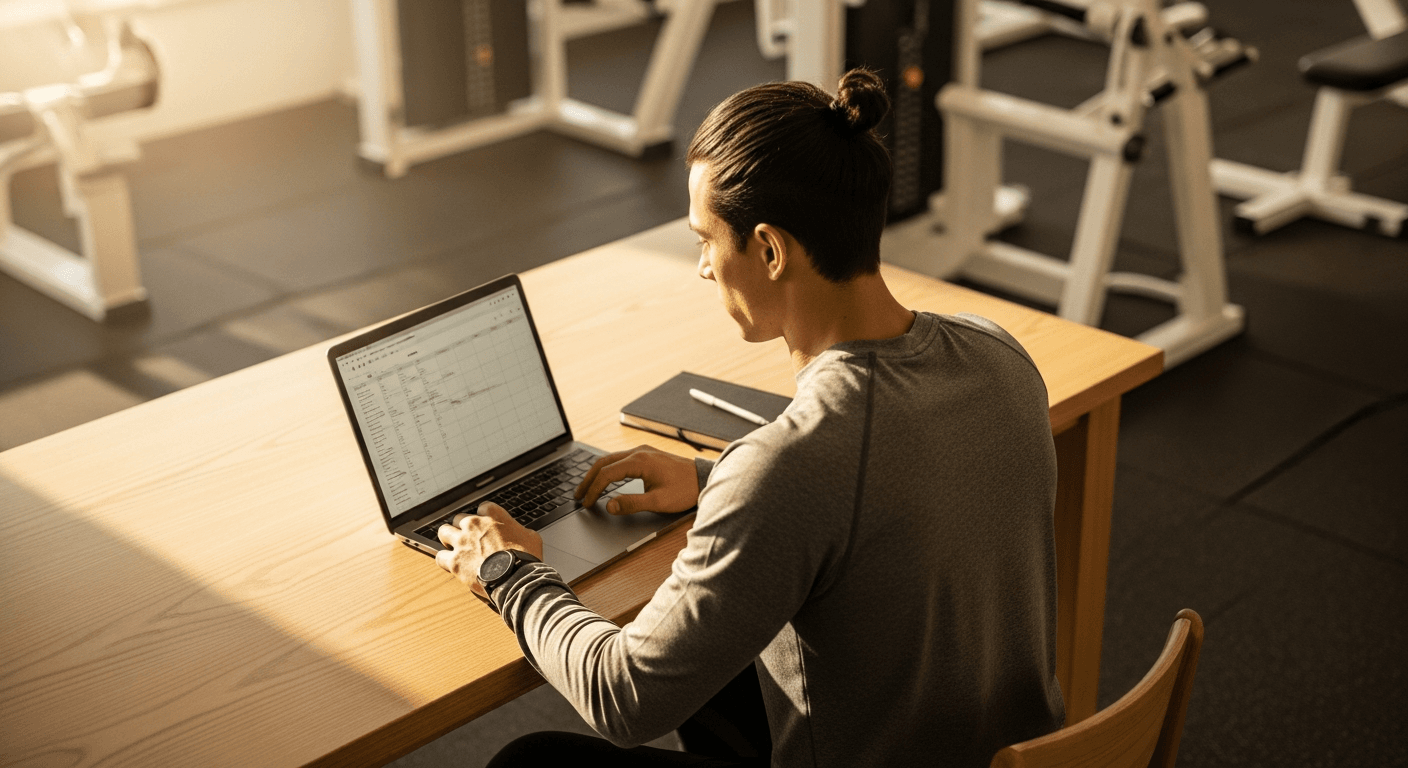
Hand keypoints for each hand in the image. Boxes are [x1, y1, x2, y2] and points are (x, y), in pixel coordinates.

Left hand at [436, 502, 543, 597]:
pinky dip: (444, 560)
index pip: (483, 508)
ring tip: (453, 547)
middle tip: (469, 538)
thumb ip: (520, 530)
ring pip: (444, 532)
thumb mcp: (531, 537)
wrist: (516, 578)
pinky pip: (440, 556)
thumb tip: (521, 533)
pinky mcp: (454, 561)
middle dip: (463, 527)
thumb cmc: (525, 558)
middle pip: (459, 518)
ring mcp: (462, 542)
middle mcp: (474, 525)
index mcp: (493, 515)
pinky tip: (450, 563)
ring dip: (448, 538)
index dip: (484, 518)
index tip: (487, 526)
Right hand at [574, 444, 699, 514]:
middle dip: (588, 479)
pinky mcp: (646, 454)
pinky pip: (620, 458)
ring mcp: (642, 451)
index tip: (586, 503)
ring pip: (610, 459)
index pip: (606, 474)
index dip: (593, 489)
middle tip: (578, 495)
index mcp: (639, 461)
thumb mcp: (658, 501)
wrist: (703, 478)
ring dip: (597, 473)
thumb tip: (609, 506)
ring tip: (587, 488)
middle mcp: (639, 452)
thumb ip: (632, 504)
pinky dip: (608, 469)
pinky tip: (605, 479)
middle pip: (604, 463)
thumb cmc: (684, 490)